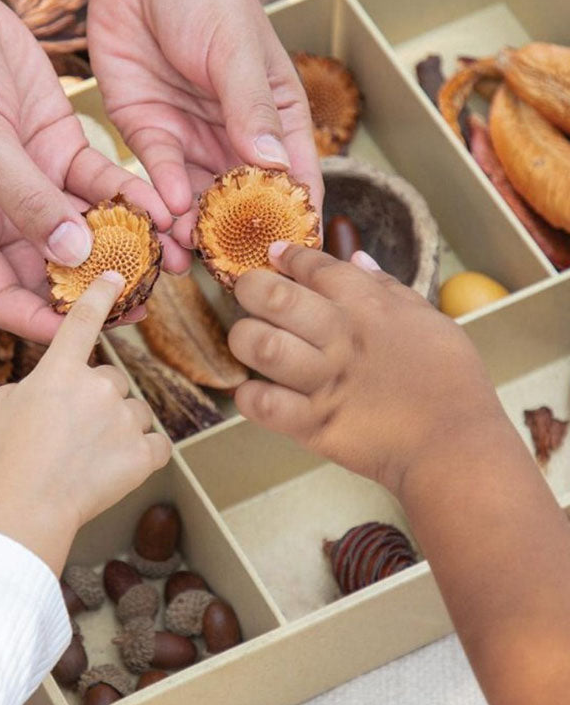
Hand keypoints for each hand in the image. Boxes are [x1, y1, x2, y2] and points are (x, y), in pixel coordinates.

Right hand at [0, 0, 181, 343]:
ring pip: (83, 230)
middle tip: (144, 302)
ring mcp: (31, 185)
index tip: (85, 335)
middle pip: (49, 272)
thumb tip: (72, 254)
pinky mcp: (58, 152)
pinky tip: (161, 207)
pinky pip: (98, 185)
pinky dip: (127, 197)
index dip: (39, 322)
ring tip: (169, 260)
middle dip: (94, 288)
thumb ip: (25, 198)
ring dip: (123, 245)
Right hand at [0, 272, 171, 572]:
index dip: (100, 294)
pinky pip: (156, 444)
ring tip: (89, 456)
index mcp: (59, 368)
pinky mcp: (143, 454)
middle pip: (110, 378)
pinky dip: (142, 454)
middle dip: (96, 400)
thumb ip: (22, 388)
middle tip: (72, 431)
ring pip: (134, 411)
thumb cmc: (5, 456)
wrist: (28, 507)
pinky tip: (118, 467)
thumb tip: (35, 392)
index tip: (114, 276)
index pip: (84, 319)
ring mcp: (124, 419)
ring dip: (119, 427)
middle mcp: (98, 385)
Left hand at [86, 0, 322, 248]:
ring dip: (196, 229)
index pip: (294, 175)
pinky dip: (162, 199)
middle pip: (244, 199)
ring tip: (192, 260)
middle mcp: (236, 135)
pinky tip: (166, 216)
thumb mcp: (235, 47)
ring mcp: (191, 138)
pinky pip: (158, 178)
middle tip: (234, 273)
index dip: (295, 215)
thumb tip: (273, 164)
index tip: (293, 255)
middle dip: (238, 236)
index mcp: (275, 115)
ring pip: (199, 198)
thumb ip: (250, 107)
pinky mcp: (150, 135)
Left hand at [227, 242, 505, 494]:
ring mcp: (323, 381)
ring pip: (260, 345)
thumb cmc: (452, 382)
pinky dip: (248, 396)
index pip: (315, 266)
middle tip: (250, 295)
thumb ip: (388, 288)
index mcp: (368, 307)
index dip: (287, 256)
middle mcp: (340, 337)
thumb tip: (356, 259)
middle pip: (273, 296)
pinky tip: (255, 392)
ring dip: (245, 339)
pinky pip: (261, 403)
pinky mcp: (313, 424)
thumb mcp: (429, 320)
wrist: (457, 448)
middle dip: (250, 288)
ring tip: (249, 342)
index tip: (274, 256)